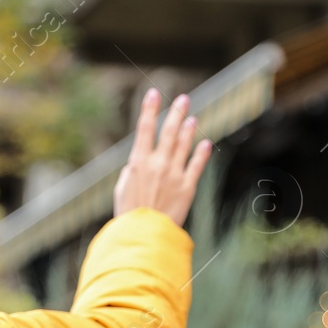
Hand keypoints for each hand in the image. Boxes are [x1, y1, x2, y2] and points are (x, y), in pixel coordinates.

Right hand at [113, 89, 211, 224]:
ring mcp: (174, 174)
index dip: (149, 108)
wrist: (144, 234)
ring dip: (189, 129)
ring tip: (192, 118)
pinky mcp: (187, 187)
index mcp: (138, 162)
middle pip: (169, 131)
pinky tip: (205, 143)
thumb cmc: (128, 214)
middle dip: (176, 112)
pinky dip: (201, 153)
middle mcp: (158, 164)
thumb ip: (132, 171)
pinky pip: (196, 165)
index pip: (144, 128)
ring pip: (184, 145)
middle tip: (183, 98)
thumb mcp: (122, 188)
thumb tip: (140, 161)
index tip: (154, 93)